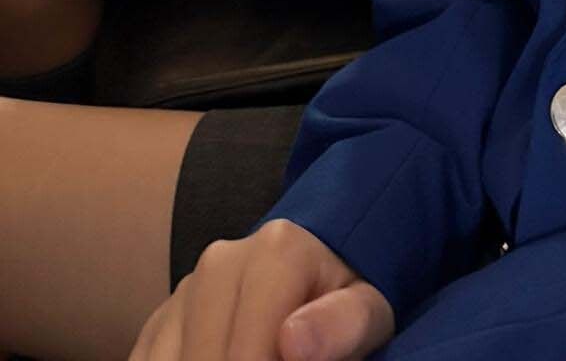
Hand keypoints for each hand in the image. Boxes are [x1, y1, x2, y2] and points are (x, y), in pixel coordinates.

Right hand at [130, 219, 393, 360]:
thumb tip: (293, 342)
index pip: (248, 353)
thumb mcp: (366, 309)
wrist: (316, 271)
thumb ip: (340, 326)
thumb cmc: (345, 298)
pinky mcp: (160, 318)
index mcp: (274, 253)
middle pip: (205, 360)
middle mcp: (219, 263)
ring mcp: (184, 289)